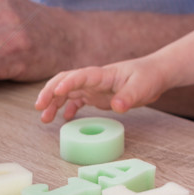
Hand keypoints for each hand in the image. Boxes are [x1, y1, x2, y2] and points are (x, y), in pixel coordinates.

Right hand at [35, 57, 168, 122]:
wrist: (154, 74)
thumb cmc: (148, 78)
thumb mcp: (141, 88)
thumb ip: (128, 96)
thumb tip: (117, 106)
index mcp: (103, 74)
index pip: (80, 75)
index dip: (68, 83)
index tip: (56, 92)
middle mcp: (94, 79)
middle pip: (66, 81)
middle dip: (50, 92)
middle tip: (39, 107)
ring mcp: (94, 87)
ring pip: (67, 91)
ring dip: (54, 102)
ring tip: (43, 117)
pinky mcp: (96, 95)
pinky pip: (77, 100)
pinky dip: (67, 108)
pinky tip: (64, 119)